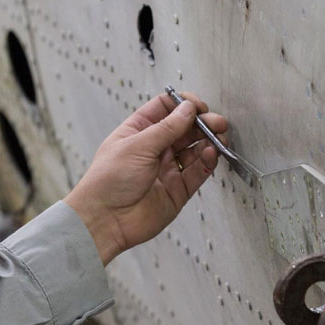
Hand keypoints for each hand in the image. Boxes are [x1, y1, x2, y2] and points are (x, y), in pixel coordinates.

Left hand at [64, 91, 228, 263]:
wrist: (106, 220)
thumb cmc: (107, 181)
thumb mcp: (137, 145)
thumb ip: (167, 127)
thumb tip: (187, 109)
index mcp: (139, 131)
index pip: (166, 108)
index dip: (183, 104)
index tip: (197, 106)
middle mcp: (154, 149)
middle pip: (185, 129)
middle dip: (202, 123)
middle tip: (216, 123)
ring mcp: (167, 169)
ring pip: (194, 150)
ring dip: (208, 142)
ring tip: (218, 137)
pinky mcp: (177, 190)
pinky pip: (197, 172)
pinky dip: (207, 162)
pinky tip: (211, 153)